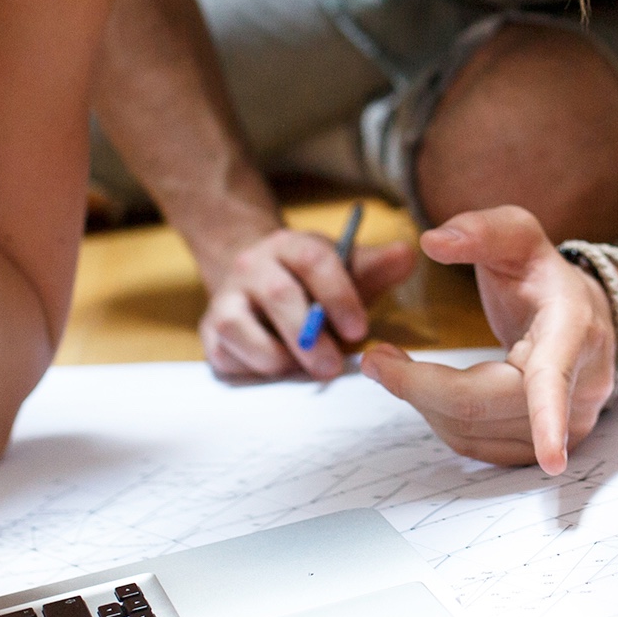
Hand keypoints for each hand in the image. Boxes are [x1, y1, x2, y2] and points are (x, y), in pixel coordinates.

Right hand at [200, 226, 415, 382]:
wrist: (255, 282)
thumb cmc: (311, 284)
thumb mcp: (344, 271)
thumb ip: (375, 268)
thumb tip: (407, 254)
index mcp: (290, 245)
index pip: (312, 258)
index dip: (337, 295)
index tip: (360, 330)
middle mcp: (252, 266)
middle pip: (277, 293)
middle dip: (307, 334)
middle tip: (331, 367)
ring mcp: (226, 297)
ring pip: (237, 325)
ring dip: (272, 355)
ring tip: (298, 370)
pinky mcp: (210, 331)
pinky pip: (222, 353)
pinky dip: (249, 368)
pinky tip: (274, 371)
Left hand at [358, 206, 614, 472]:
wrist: (586, 317)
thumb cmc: (544, 277)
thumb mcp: (518, 235)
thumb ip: (479, 231)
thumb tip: (432, 241)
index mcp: (572, 331)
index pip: (555, 379)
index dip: (549, 417)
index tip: (552, 459)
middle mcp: (577, 386)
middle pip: (485, 406)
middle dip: (419, 386)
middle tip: (373, 359)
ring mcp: (565, 425)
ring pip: (474, 431)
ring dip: (421, 402)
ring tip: (391, 364)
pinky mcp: (539, 446)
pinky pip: (475, 445)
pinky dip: (437, 418)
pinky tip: (422, 388)